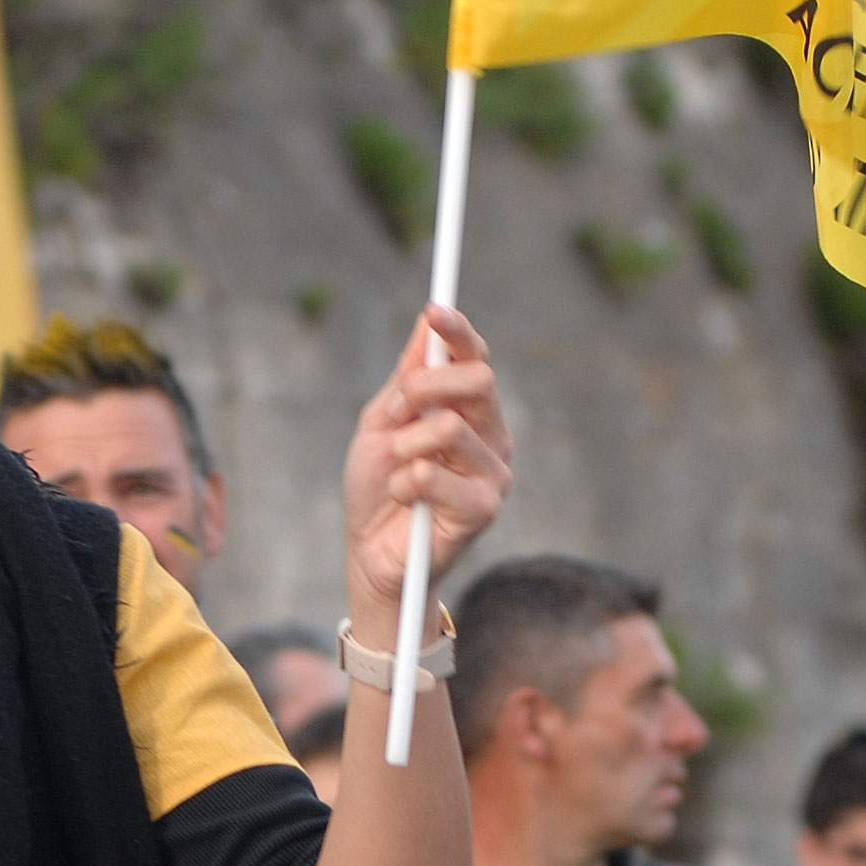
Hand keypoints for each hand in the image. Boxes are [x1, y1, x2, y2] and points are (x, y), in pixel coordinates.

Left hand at [342, 304, 511, 625]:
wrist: (371, 555)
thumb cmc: (377, 490)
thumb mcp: (380, 426)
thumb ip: (406, 379)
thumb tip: (426, 323)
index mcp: (470, 412)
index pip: (475, 359)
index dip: (458, 332)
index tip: (435, 310)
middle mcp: (491, 436)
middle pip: (478, 380)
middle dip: (425, 386)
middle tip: (395, 411)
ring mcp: (494, 472)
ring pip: (449, 427)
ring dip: (404, 446)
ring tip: (396, 472)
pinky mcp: (485, 507)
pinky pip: (433, 473)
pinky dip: (403, 483)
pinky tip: (404, 500)